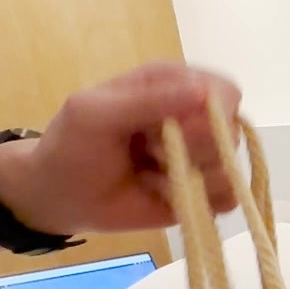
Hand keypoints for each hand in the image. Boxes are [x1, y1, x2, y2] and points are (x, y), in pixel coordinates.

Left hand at [0, 61, 242, 235]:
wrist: (58, 197)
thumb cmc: (72, 146)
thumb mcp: (96, 113)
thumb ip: (147, 100)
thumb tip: (204, 93)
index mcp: (174, 86)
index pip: (224, 91)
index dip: (210, 114)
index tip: (177, 130)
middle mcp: (195, 120)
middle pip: (231, 133)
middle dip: (192, 149)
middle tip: (150, 153)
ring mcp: (201, 160)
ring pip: (230, 169)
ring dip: (187, 178)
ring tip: (149, 175)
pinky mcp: (202, 194)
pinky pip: (227, 199)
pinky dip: (197, 202)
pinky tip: (164, 196)